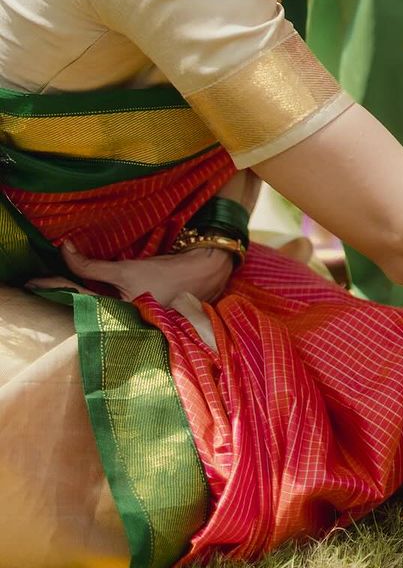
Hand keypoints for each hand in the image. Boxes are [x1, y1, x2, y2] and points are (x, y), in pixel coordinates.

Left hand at [28, 240, 234, 307]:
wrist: (204, 274)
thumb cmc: (167, 275)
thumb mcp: (126, 270)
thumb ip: (92, 265)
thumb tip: (65, 248)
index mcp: (115, 315)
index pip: (75, 298)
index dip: (53, 286)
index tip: (32, 281)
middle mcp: (121, 319)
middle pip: (83, 306)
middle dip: (62, 293)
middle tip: (38, 283)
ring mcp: (130, 315)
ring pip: (96, 304)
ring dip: (77, 293)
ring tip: (58, 283)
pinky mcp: (139, 308)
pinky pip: (111, 302)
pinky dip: (96, 293)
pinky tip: (89, 286)